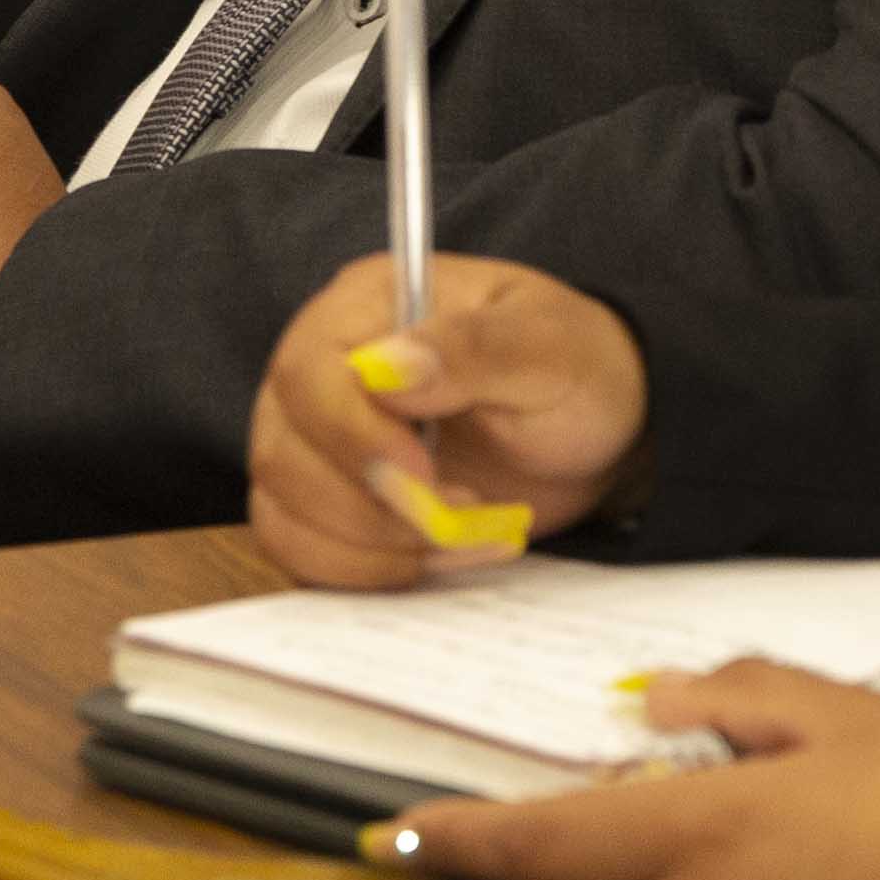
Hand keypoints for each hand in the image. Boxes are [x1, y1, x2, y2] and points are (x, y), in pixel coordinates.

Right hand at [249, 253, 651, 587]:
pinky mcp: (330, 504)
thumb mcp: (550, 348)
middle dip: (366, 506)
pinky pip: (300, 551)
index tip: (424, 477)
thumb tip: (389, 366)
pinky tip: (431, 559)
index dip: (351, 436)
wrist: (598, 436)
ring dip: (368, 546)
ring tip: (458, 534)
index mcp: (369, 306)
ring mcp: (318, 442)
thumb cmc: (575, 371)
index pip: (307, 373)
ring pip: (282, 511)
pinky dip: (360, 573)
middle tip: (458, 512)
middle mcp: (325, 372)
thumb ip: (475, 348)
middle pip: (282, 452)